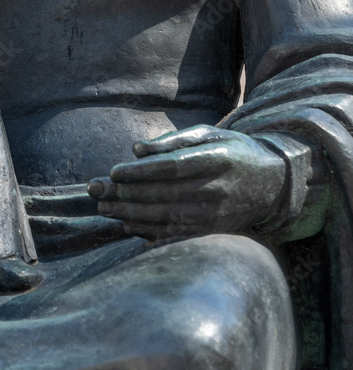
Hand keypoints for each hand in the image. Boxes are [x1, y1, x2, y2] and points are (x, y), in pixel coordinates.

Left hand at [87, 125, 286, 239]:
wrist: (272, 184)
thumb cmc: (233, 151)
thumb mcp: (210, 134)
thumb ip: (173, 140)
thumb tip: (136, 149)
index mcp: (216, 159)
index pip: (172, 168)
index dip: (140, 172)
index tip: (113, 172)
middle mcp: (216, 189)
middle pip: (164, 194)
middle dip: (125, 194)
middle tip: (96, 192)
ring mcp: (215, 215)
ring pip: (166, 217)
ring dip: (130, 214)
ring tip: (103, 207)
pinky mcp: (213, 232)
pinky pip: (176, 235)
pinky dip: (148, 231)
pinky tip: (127, 224)